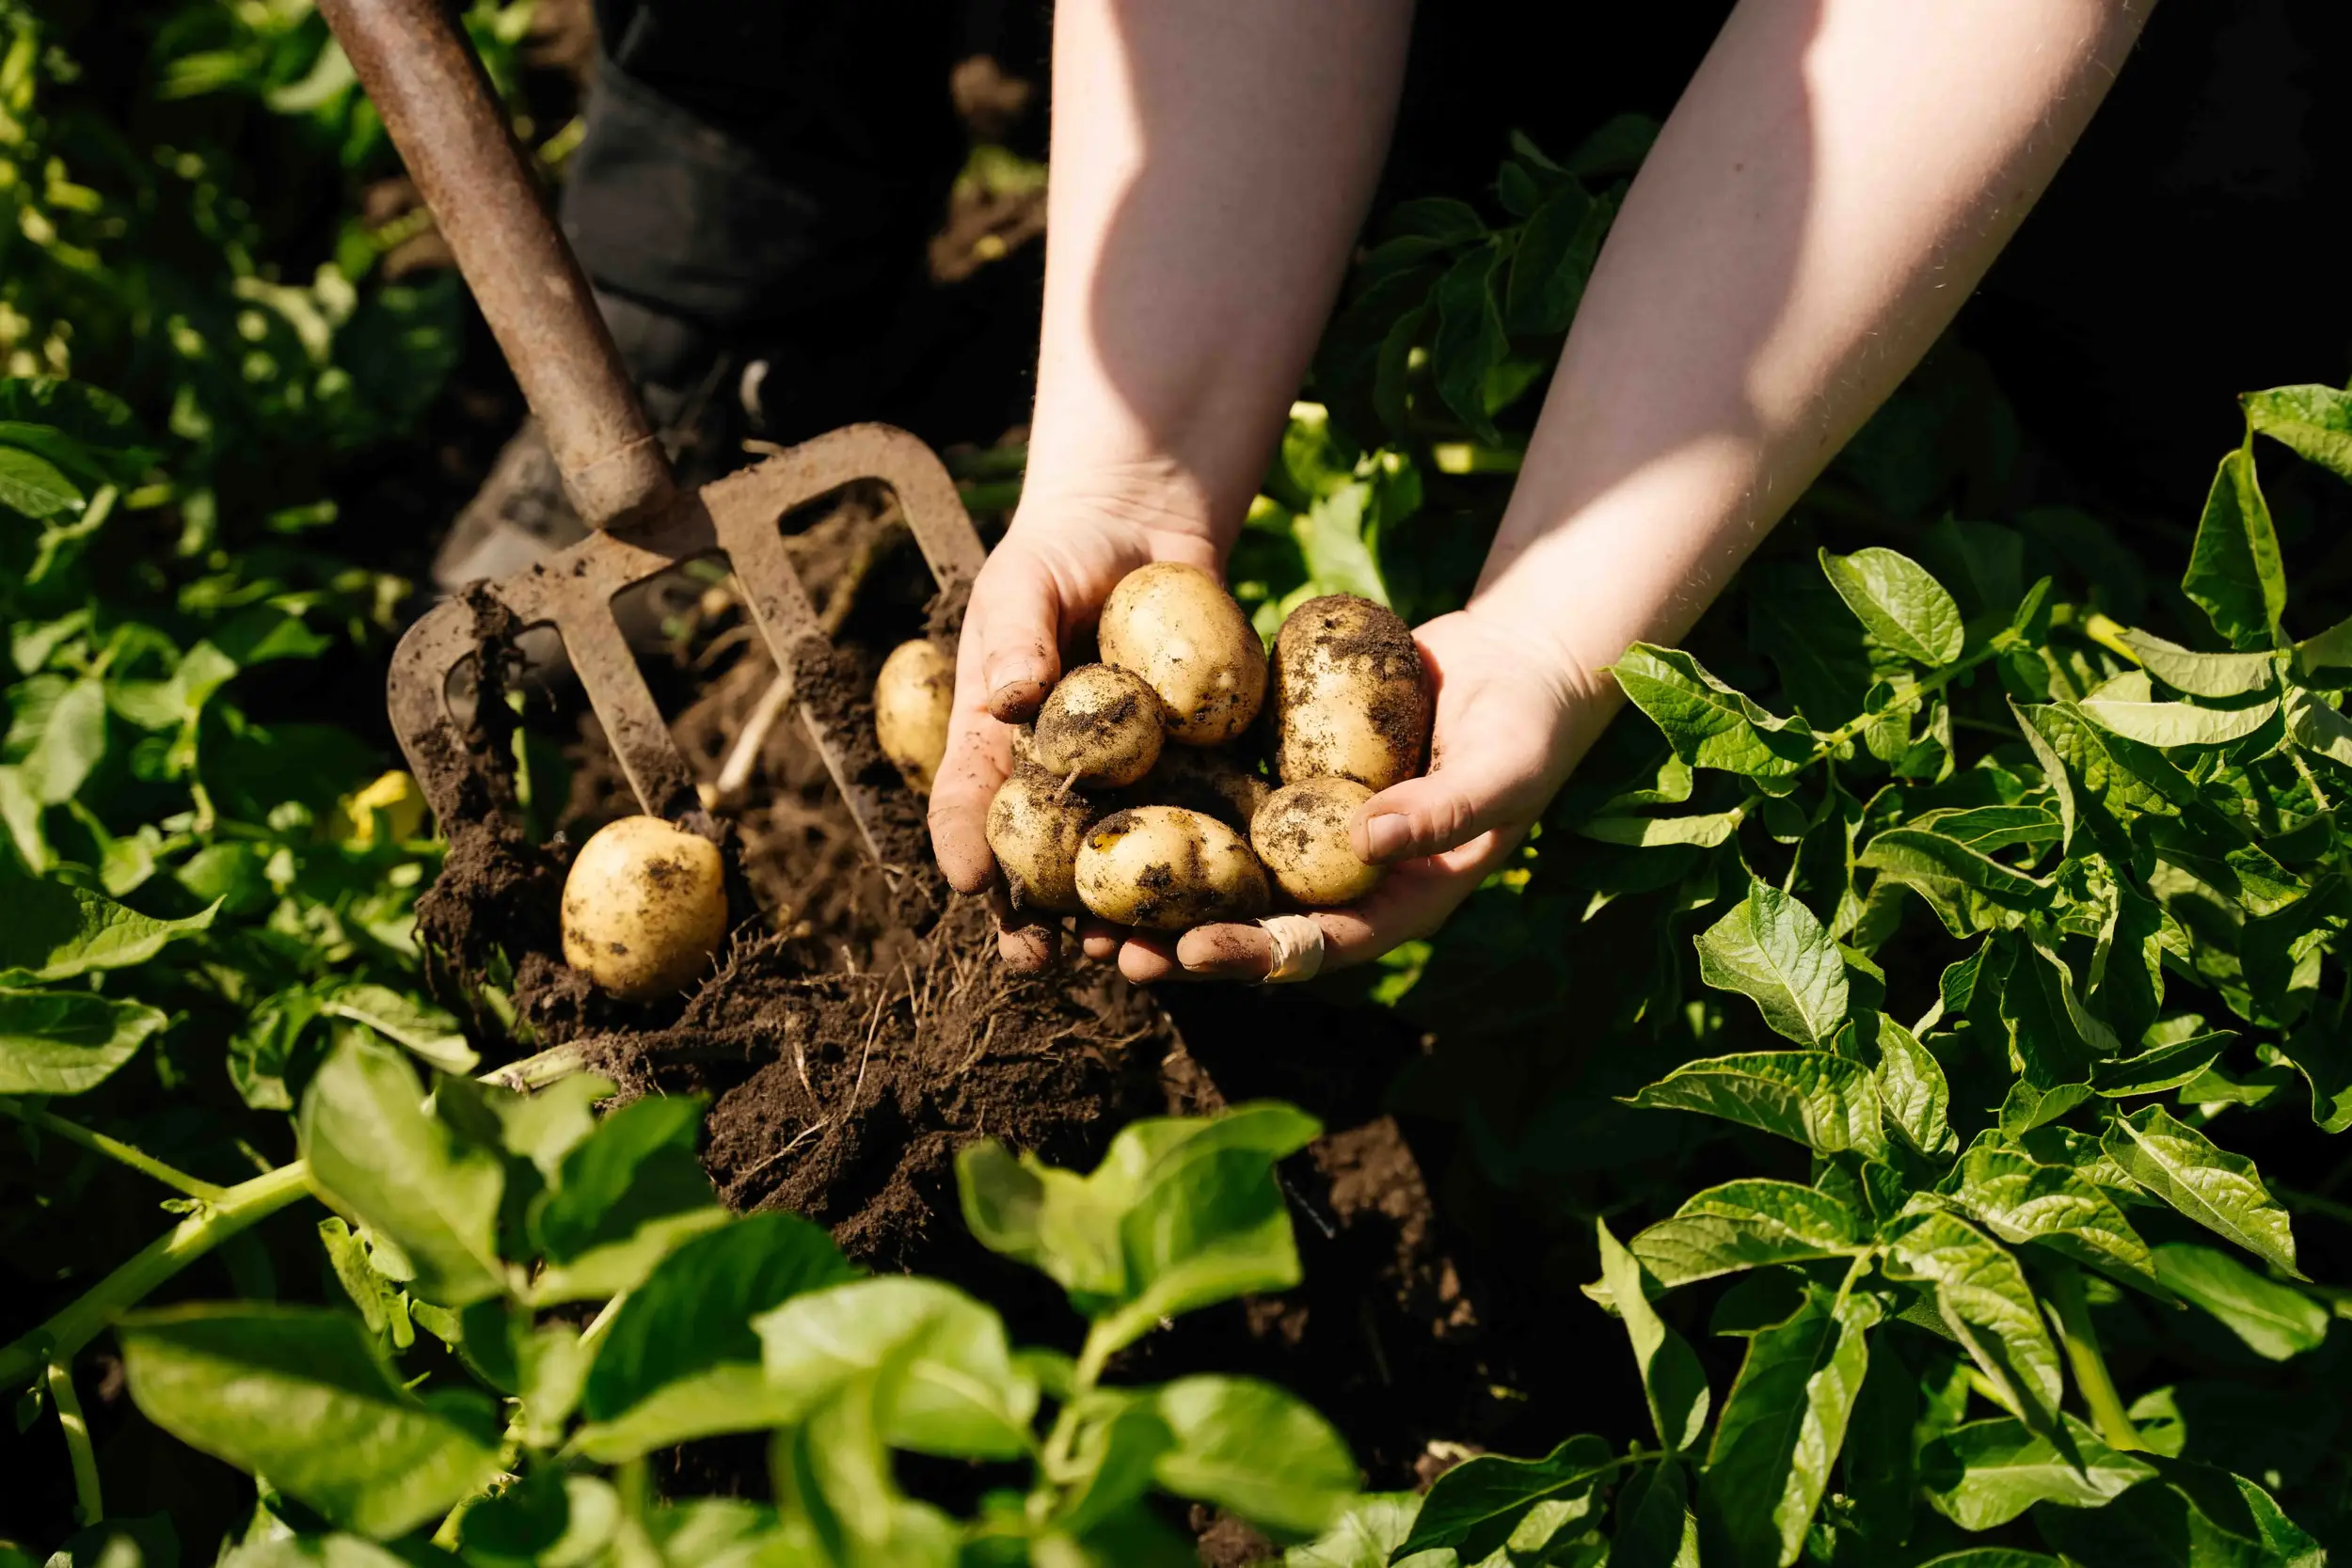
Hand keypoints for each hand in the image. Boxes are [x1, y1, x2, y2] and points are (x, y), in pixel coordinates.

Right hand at [927, 485, 1224, 968]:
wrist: (1145, 530)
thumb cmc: (1062, 555)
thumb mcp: (1026, 582)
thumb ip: (1016, 637)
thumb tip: (1012, 695)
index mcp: (996, 743)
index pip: (969, 803)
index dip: (965, 846)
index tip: (969, 884)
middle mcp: (1055, 779)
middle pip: (1038, 863)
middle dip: (1034, 919)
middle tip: (1038, 961)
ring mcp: (1124, 784)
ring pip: (1115, 866)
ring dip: (1115, 918)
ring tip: (1121, 957)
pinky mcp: (1189, 772)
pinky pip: (1192, 827)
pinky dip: (1198, 873)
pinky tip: (1210, 910)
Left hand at [1113, 604, 1612, 984]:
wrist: (1516, 660)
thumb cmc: (1526, 726)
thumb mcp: (1500, 768)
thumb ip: (1442, 811)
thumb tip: (1365, 845)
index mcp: (1396, 899)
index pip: (1316, 944)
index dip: (1252, 954)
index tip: (1187, 952)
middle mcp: (1343, 879)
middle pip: (1252, 924)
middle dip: (1177, 942)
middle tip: (1103, 947)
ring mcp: (1312, 830)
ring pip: (1225, 870)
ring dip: (1159, 888)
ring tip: (1081, 899)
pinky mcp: (1289, 779)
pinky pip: (1226, 800)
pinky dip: (1175, 808)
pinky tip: (1112, 801)